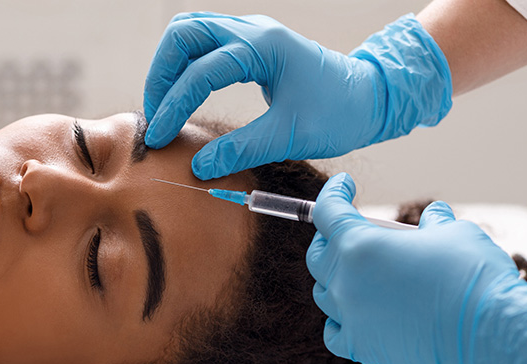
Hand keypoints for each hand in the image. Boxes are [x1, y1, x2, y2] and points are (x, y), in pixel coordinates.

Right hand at [143, 13, 451, 180]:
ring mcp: (249, 33)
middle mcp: (252, 30)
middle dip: (161, 75)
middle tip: (156, 118)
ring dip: (168, 67)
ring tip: (164, 108)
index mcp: (265, 47)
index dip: (175, 105)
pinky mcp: (248, 44)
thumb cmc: (338, 114)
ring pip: (188, 33)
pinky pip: (202, 43)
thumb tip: (198, 168)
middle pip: (183, 34)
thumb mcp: (290, 137)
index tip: (160, 138)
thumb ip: (241, 150)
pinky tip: (182, 98)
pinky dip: (183, 67)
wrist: (370, 97)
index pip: (201, 71)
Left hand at [307, 173, 526, 363]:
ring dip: (336, 278)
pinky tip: (355, 313)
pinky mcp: (360, 347)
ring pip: (324, 293)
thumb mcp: (455, 234)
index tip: (344, 185)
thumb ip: (433, 223)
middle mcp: (345, 281)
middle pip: (318, 255)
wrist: (490, 336)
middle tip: (348, 231)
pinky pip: (333, 330)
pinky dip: (339, 319)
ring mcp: (349, 316)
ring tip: (358, 273)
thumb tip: (434, 215)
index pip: (328, 212)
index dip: (334, 193)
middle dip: (329, 238)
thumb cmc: (473, 277)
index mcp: (360, 245)